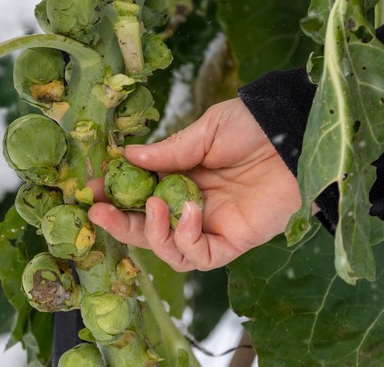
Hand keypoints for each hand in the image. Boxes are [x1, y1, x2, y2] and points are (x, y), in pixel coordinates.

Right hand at [88, 98, 301, 270]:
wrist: (293, 133)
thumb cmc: (252, 126)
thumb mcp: (204, 132)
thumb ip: (168, 152)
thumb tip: (126, 157)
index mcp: (182, 179)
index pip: (140, 196)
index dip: (114, 196)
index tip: (90, 188)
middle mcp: (192, 206)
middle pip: (148, 229)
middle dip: (120, 224)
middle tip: (97, 211)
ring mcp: (212, 226)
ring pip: (171, 251)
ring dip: (153, 234)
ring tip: (152, 205)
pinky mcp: (235, 241)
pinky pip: (202, 256)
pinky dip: (187, 239)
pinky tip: (188, 211)